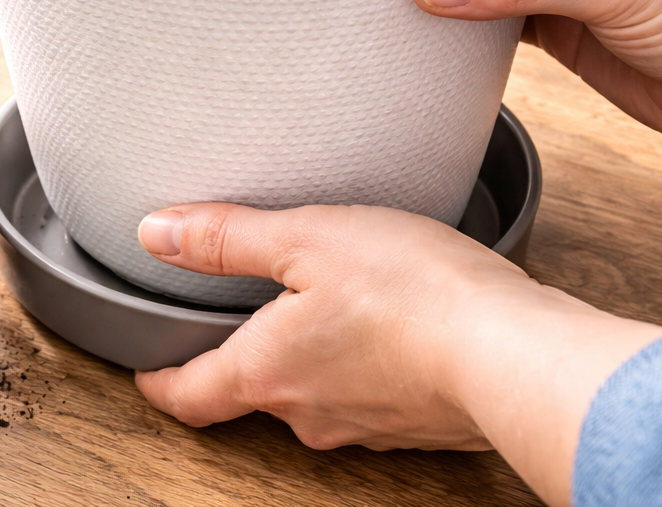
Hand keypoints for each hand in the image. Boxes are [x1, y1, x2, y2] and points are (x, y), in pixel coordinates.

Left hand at [134, 202, 661, 506]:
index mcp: (266, 373)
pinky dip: (364, 364)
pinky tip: (384, 327)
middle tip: (237, 318)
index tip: (145, 372)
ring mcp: (366, 427)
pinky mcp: (417, 422)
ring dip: (309, 358)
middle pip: (252, 394)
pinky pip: (371, 395)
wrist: (517, 353)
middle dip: (241, 358)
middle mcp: (309, 414)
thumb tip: (156, 233)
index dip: (158, 383)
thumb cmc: (412, 292)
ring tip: (318, 308)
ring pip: (315, 396)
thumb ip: (226, 238)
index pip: (189, 396)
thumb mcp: (304, 238)